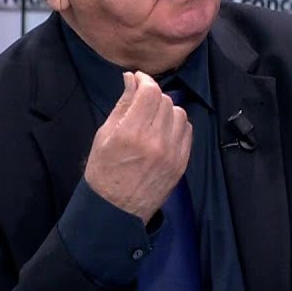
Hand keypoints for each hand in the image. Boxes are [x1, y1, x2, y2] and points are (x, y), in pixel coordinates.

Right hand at [83, 71, 192, 221]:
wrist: (116, 211)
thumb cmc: (103, 172)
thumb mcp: (104, 136)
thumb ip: (122, 105)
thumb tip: (131, 79)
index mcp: (132, 133)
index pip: (150, 92)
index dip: (144, 80)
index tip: (137, 79)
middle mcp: (156, 142)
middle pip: (165, 101)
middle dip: (152, 95)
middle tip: (141, 101)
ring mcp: (172, 154)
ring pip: (179, 114)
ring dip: (166, 109)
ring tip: (153, 117)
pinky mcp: (182, 163)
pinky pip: (187, 131)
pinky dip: (177, 125)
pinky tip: (164, 130)